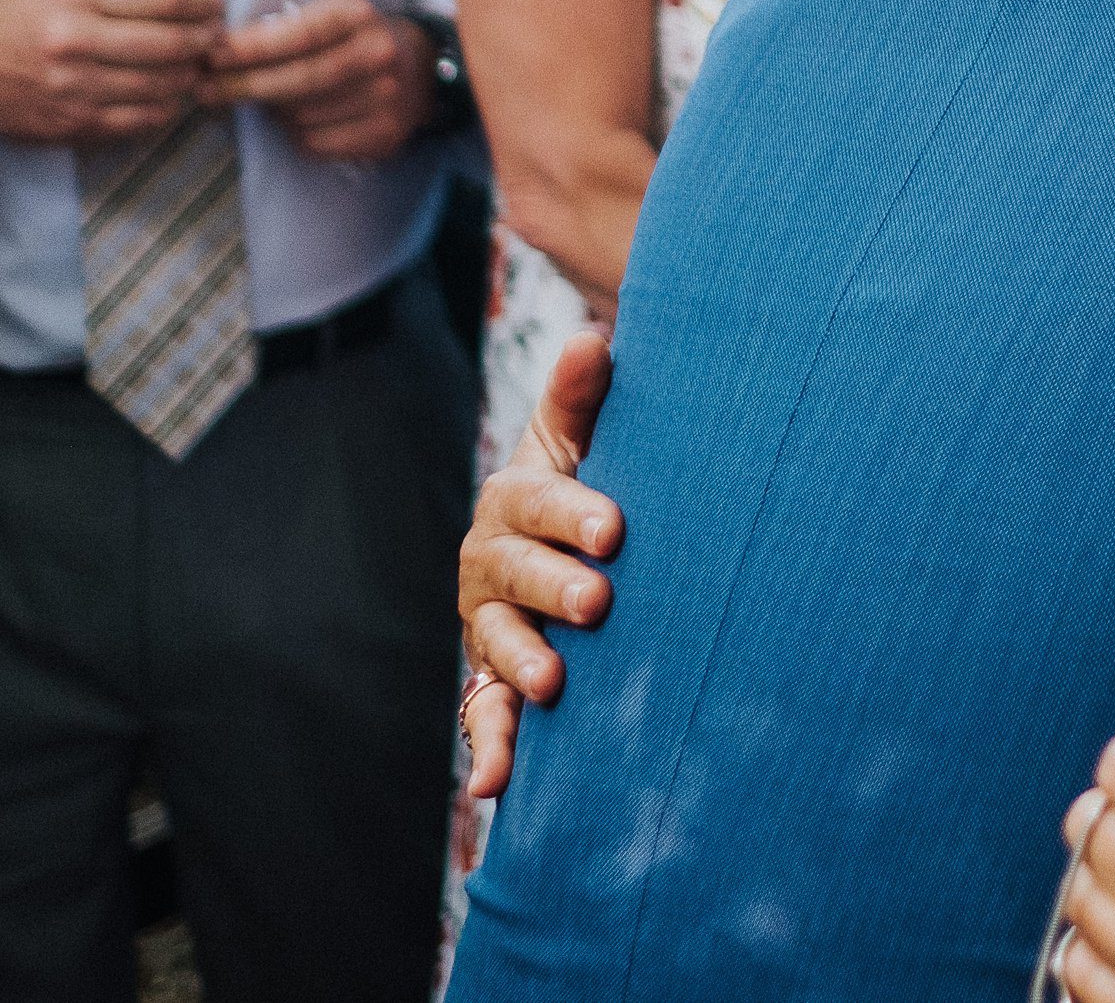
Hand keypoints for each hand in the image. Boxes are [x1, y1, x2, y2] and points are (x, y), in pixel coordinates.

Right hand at [0, 0, 224, 144]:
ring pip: (167, 83)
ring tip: (192, 58)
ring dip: (192, 71)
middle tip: (213, 32)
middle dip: (207, 36)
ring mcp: (74, 85)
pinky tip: (165, 88)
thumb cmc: (34, 9)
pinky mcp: (77, 123)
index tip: (212, 1)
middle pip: (175, 42)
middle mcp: (73, 39)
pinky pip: (148, 118)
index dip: (205, 0)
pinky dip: (169, 103)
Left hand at [207, 0, 433, 160]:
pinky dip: (295, 135)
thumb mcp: (322, 18)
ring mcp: (386, 97)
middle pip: (297, 79)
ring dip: (272, 112)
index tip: (210, 57)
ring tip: (268, 101)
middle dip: (243, 86)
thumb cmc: (347, 41)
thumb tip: (214, 56)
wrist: (419, 69)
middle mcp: (378, 54)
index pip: (298, 34)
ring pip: (300, 116)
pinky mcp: (384, 133)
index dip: (250, 48)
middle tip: (204, 90)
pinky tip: (298, 120)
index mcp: (358, 15)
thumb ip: (276, 31)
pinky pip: (316, 143)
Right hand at [459, 330, 622, 798]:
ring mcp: (490, 625)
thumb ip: (585, 396)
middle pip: (514, 576)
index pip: (536, 503)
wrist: (580, 536)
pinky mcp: (499, 678)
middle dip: (551, 587)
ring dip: (521, 663)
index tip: (616, 528)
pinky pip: (487, 716)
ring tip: (553, 682)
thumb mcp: (584, 434)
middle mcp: (489, 565)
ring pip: (494, 644)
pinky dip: (490, 750)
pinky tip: (494, 786)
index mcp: (512, 501)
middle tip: (598, 600)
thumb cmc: (590, 476)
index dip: (571, 513)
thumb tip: (595, 339)